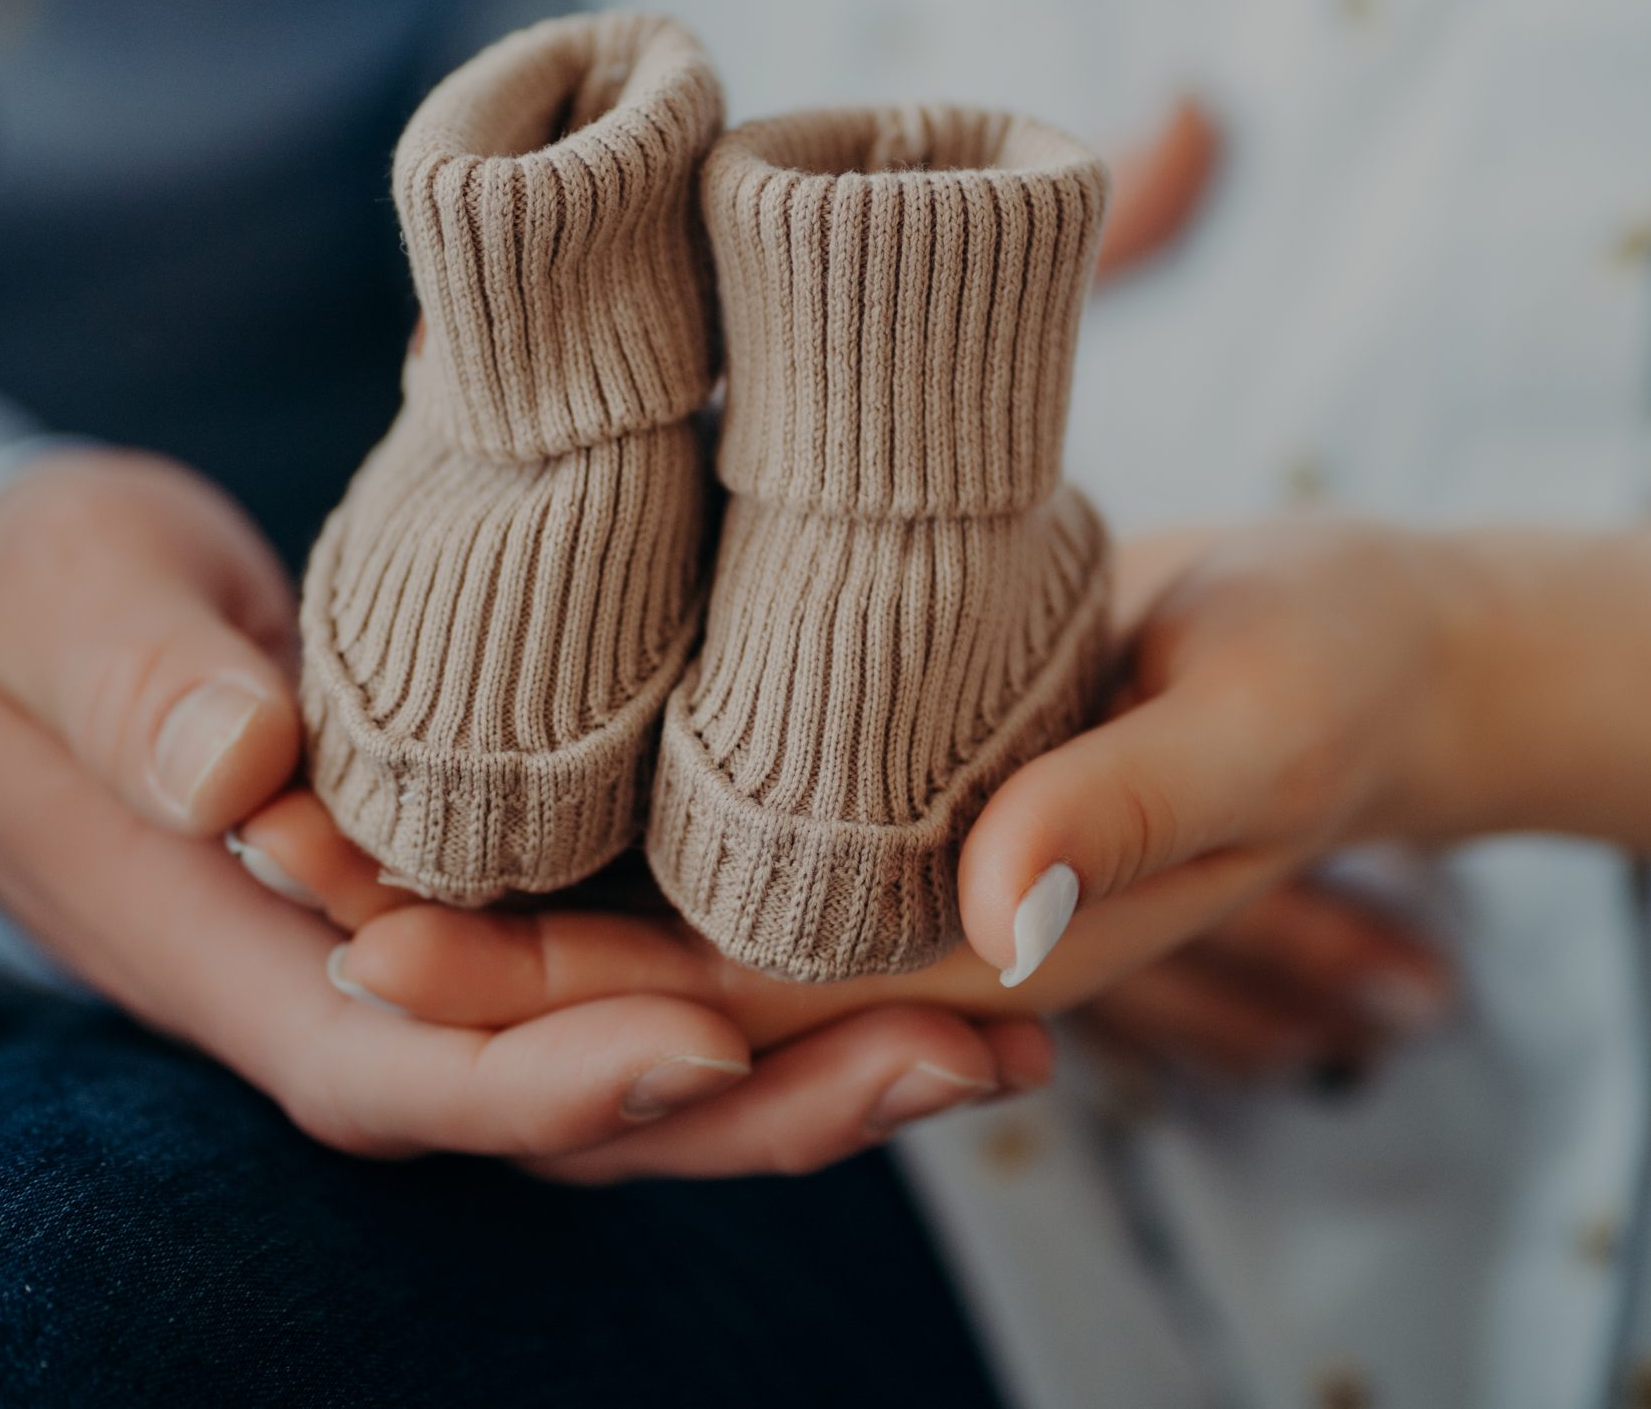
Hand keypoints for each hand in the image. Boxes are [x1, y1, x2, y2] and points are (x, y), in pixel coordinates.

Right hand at [0, 448, 1048, 1179]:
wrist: (71, 636)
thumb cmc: (50, 620)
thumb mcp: (66, 614)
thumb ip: (135, 687)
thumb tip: (235, 764)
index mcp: (257, 968)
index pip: (410, 1076)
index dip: (552, 1084)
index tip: (693, 1051)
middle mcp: (384, 1004)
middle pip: (585, 1108)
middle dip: (772, 1102)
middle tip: (967, 1055)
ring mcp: (472, 970)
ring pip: (657, 1061)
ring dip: (828, 1059)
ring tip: (1013, 1030)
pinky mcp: (536, 906)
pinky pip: (671, 971)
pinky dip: (799, 978)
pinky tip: (942, 945)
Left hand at [318, 524, 1464, 1075]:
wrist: (1371, 644)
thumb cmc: (1334, 677)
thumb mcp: (1263, 725)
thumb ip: (1130, 810)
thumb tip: (991, 910)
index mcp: (983, 956)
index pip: (735, 1005)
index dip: (558, 994)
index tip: (384, 942)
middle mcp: (905, 928)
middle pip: (655, 966)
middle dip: (468, 939)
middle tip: (279, 863)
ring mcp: (883, 856)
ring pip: (660, 893)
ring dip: (495, 869)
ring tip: (312, 808)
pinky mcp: (875, 769)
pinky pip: (708, 807)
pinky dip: (587, 788)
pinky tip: (465, 730)